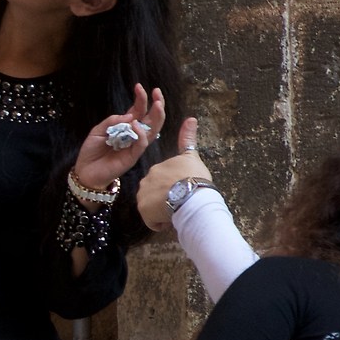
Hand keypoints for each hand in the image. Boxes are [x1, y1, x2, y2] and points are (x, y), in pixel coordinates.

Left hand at [71, 85, 167, 192]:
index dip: (141, 99)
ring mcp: (135, 146)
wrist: (85, 171)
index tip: (139, 86)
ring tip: (157, 104)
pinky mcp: (132, 157)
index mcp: (126, 127)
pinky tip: (137, 124)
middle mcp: (134, 135)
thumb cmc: (92, 151)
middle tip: (157, 92)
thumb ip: (112, 121)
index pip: (139, 111)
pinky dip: (142, 134)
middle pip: (151, 119)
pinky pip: (141, 144)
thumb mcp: (98, 131)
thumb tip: (130, 115)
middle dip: (157, 105)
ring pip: (152, 131)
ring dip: (156, 117)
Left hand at [136, 117, 212, 232]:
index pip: (162, 180)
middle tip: (182, 200)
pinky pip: (152, 220)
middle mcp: (147, 179)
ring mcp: (143, 194)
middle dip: (167, 199)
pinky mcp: (143, 210)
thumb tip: (191, 118)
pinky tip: (171, 218)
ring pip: (153, 207)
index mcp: (157, 168)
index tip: (181, 190)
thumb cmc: (196, 177)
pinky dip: (161, 222)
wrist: (193, 196)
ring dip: (164, 210)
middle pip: (156, 193)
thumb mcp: (192, 156)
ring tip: (178, 209)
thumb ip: (187, 139)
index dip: (173, 186)